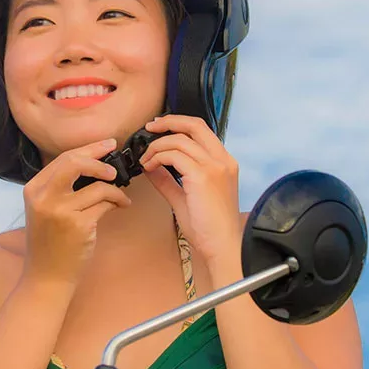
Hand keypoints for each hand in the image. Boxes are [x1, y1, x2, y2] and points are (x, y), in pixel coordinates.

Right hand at [23, 138, 133, 287]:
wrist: (46, 276)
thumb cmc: (50, 242)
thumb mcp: (45, 209)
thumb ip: (61, 186)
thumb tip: (94, 162)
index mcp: (33, 189)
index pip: (63, 158)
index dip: (89, 149)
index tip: (107, 144)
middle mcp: (44, 197)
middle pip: (75, 162)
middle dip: (100, 158)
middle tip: (116, 165)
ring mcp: (60, 211)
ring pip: (97, 186)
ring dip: (115, 189)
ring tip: (121, 196)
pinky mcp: (78, 225)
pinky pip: (105, 204)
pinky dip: (117, 202)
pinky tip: (120, 206)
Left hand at [140, 115, 243, 269]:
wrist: (221, 246)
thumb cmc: (208, 228)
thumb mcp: (184, 198)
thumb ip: (168, 180)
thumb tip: (151, 167)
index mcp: (224, 162)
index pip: (201, 130)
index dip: (178, 124)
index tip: (158, 129)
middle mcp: (222, 160)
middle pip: (194, 125)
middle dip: (168, 122)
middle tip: (149, 128)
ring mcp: (215, 166)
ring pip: (180, 139)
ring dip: (157, 146)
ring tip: (145, 160)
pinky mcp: (203, 176)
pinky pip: (174, 155)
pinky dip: (158, 158)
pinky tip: (149, 168)